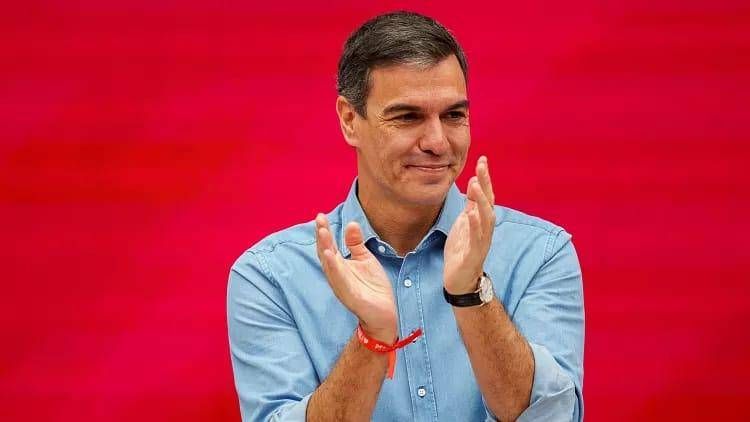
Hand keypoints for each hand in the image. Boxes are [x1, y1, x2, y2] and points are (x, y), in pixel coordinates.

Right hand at [315, 213, 397, 342]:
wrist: (384, 312)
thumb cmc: (373, 287)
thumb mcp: (365, 260)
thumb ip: (356, 244)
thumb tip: (351, 223)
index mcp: (340, 266)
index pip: (328, 246)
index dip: (324, 231)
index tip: (320, 216)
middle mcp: (337, 275)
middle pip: (325, 254)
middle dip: (322, 238)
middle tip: (319, 220)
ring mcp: (341, 286)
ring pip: (330, 266)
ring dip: (325, 250)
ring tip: (322, 234)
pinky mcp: (350, 296)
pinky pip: (340, 281)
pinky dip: (334, 269)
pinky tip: (331, 257)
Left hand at [444, 156, 496, 294]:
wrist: (460, 280)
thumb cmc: (462, 250)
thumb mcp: (464, 222)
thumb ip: (470, 204)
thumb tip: (474, 182)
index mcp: (481, 220)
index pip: (486, 195)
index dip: (485, 178)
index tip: (482, 159)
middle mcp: (485, 228)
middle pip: (488, 203)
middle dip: (486, 184)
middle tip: (480, 166)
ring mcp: (481, 241)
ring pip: (485, 219)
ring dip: (481, 201)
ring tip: (475, 185)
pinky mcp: (474, 254)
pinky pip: (476, 238)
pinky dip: (475, 225)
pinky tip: (471, 214)